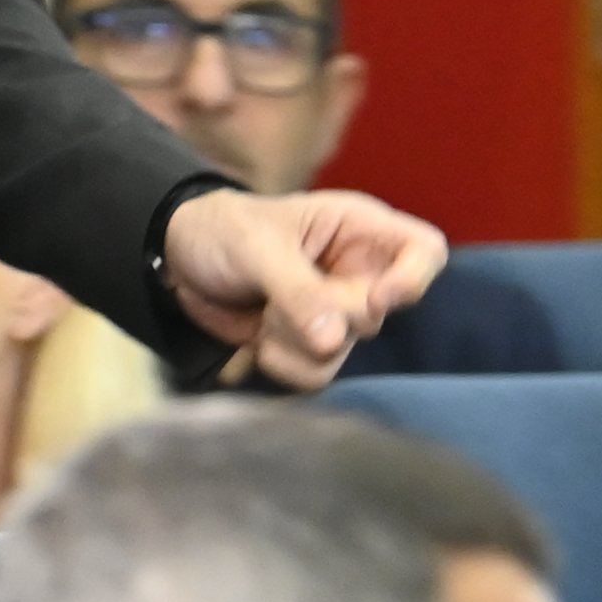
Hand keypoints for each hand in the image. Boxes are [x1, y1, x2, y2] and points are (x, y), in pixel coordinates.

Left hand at [159, 187, 448, 389]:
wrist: (177, 260)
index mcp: (358, 228)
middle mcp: (357, 271)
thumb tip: (334, 340)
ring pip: (345, 350)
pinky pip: (319, 373)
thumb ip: (298, 291)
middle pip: (377, 314)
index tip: (377, 299)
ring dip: (298, 343)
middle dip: (325, 317)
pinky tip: (259, 341)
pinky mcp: (310, 344)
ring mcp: (336, 311)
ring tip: (264, 315)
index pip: (424, 251)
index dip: (413, 279)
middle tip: (279, 301)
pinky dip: (286, 365)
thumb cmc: (221, 230)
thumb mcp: (256, 248)